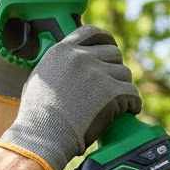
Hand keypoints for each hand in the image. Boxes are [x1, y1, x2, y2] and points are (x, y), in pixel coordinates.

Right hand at [0, 26, 141, 169]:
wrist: (42, 136)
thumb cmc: (36, 117)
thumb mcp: (38, 80)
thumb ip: (55, 67)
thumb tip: (64, 68)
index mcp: (62, 51)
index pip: (92, 32)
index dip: (105, 40)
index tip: (110, 50)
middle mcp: (81, 57)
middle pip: (114, 53)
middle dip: (114, 69)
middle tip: (111, 87)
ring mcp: (97, 73)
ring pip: (125, 74)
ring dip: (123, 88)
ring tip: (117, 103)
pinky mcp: (111, 92)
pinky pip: (133, 94)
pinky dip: (133, 104)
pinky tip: (128, 111)